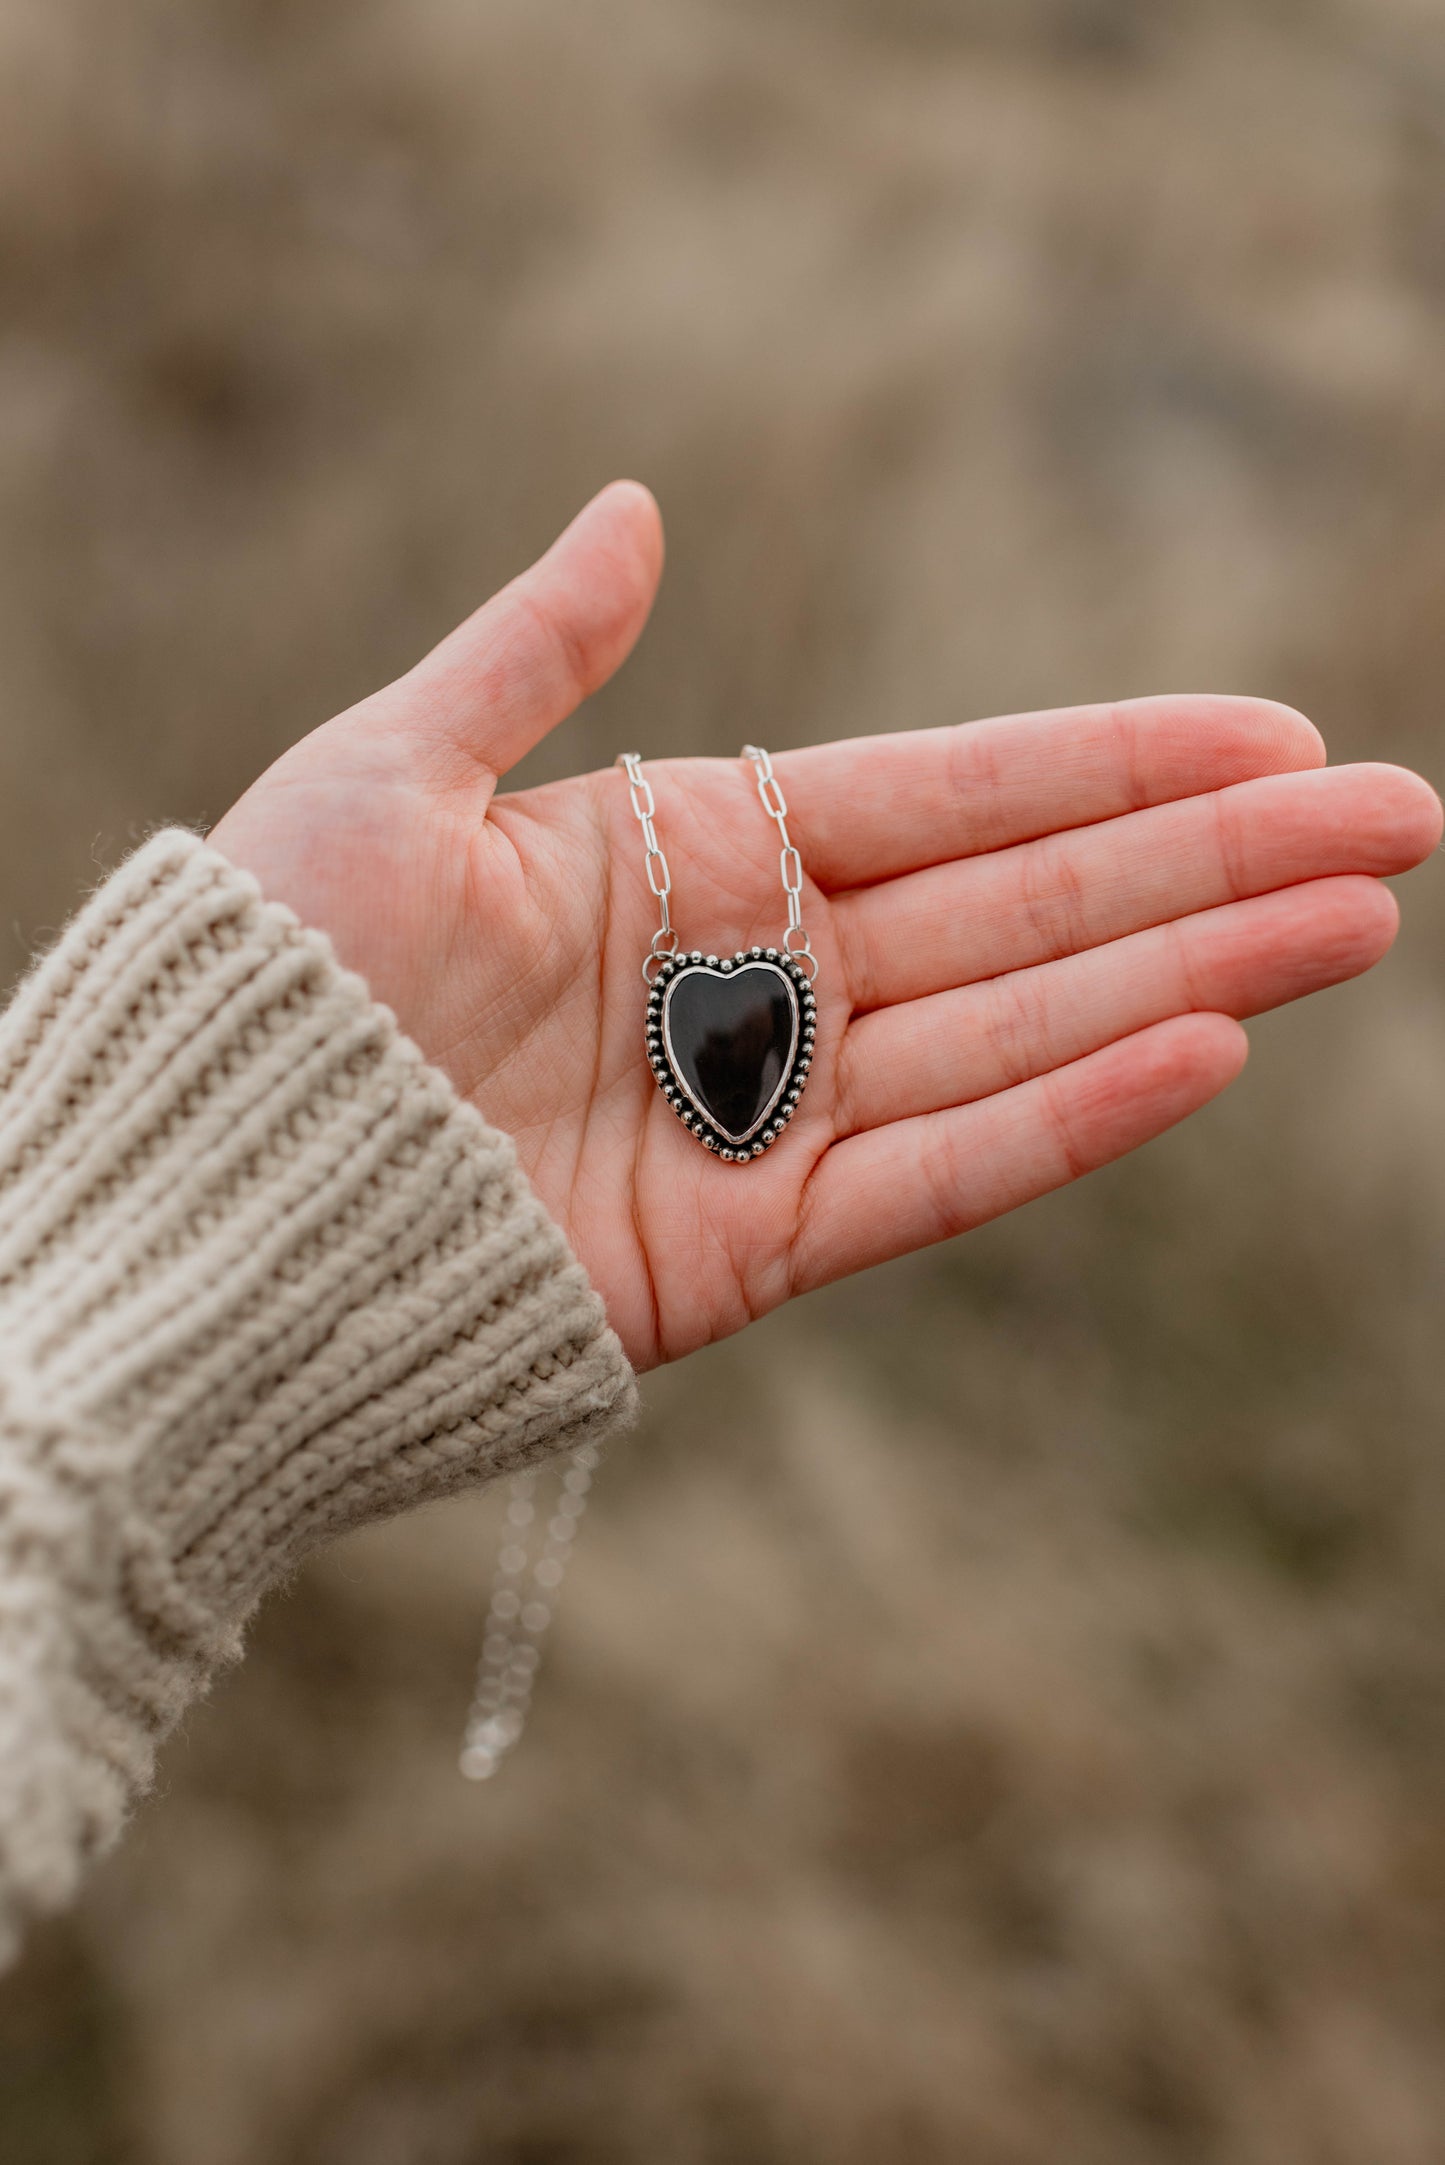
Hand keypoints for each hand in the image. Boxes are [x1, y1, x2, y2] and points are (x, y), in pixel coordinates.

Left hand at [210, 483, 1441, 1368]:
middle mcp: (759, 987)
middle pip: (1025, 912)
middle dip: (1213, 864)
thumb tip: (637, 508)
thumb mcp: (392, 770)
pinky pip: (937, 1174)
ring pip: (1017, 1035)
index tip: (1278, 733)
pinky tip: (1202, 1048)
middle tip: (1400, 823)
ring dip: (1189, 975)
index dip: (1114, 764)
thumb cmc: (273, 974)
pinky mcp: (752, 1255)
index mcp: (695, 855)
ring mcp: (768, 1122)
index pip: (951, 797)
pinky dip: (1068, 1119)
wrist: (195, 1192)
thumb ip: (534, 651)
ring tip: (1351, 923)